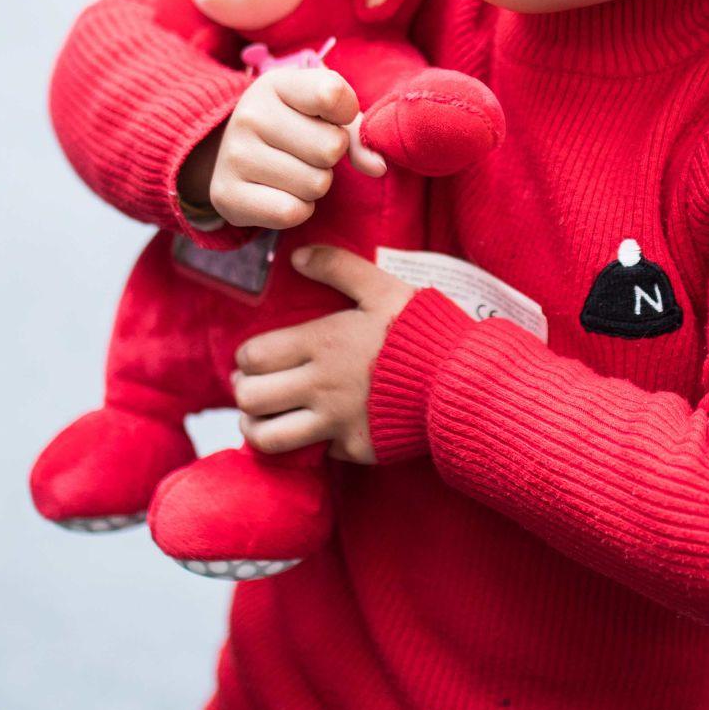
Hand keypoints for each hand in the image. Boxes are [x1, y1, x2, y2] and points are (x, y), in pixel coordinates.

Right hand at [179, 67, 388, 229]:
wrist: (228, 151)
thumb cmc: (292, 128)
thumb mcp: (323, 115)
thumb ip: (358, 134)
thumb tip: (378, 167)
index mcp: (276, 84)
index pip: (332, 94)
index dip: (345, 114)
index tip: (330, 118)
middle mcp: (250, 115)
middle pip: (330, 148)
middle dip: (330, 157)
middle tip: (307, 152)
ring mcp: (234, 155)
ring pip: (315, 185)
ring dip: (315, 185)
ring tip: (292, 171)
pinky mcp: (227, 195)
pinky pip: (291, 212)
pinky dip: (298, 209)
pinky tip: (281, 194)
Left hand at [231, 248, 416, 464]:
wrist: (464, 381)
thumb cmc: (424, 330)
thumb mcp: (383, 288)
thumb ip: (339, 267)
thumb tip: (297, 257)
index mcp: (321, 344)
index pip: (252, 358)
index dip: (246, 359)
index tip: (256, 359)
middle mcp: (320, 387)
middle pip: (250, 400)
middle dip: (245, 392)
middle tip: (257, 387)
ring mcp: (336, 422)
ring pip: (268, 439)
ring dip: (258, 428)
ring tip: (265, 419)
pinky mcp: (357, 448)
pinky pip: (319, 452)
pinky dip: (314, 444)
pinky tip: (320, 431)